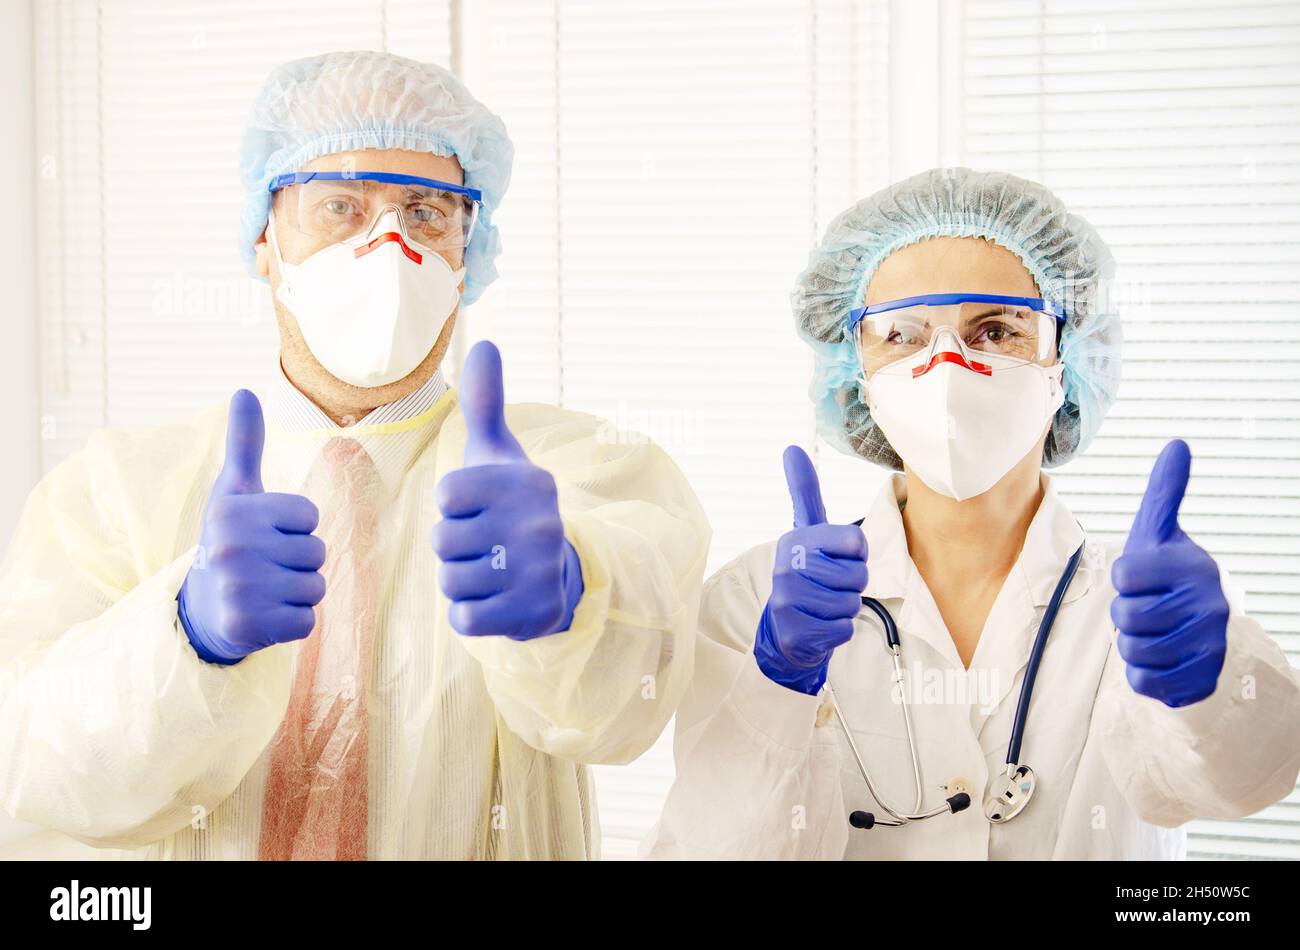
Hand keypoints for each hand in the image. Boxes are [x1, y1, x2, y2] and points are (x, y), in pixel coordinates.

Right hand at [177, 390, 325, 663]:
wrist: (201, 608)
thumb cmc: (230, 540)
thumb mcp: (235, 491)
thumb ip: (246, 444)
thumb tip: (244, 391)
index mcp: (235, 512)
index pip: (310, 517)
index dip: (297, 528)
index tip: (267, 535)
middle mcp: (234, 548)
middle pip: (317, 553)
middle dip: (299, 562)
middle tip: (266, 567)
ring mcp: (240, 589)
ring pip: (316, 587)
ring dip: (298, 593)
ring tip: (266, 590)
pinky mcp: (248, 626)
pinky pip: (308, 622)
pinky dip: (293, 623)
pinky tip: (265, 615)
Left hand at [432, 341, 582, 639]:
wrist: (556, 574)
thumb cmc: (510, 507)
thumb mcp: (498, 455)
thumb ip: (485, 404)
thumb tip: (484, 342)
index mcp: (528, 482)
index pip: (447, 495)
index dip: (452, 506)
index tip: (477, 508)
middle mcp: (539, 524)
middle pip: (443, 541)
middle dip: (452, 548)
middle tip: (481, 545)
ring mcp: (537, 571)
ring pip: (450, 581)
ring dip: (459, 581)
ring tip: (487, 571)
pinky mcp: (531, 613)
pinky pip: (465, 619)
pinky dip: (469, 614)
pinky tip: (492, 599)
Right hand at [754, 445, 867, 694]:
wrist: (786, 627)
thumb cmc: (808, 574)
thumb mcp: (808, 530)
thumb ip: (804, 491)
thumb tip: (791, 448)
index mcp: (796, 539)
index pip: (856, 541)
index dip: (856, 554)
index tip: (838, 557)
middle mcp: (787, 567)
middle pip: (857, 575)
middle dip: (852, 584)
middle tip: (831, 586)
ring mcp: (787, 600)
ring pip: (850, 603)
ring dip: (845, 609)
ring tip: (824, 606)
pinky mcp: (794, 632)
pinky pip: (842, 629)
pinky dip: (838, 631)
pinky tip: (820, 625)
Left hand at [1110, 439, 1227, 706]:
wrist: (1198, 626)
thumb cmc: (1165, 573)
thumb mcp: (1157, 531)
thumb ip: (1164, 491)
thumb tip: (1178, 444)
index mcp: (1192, 566)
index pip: (1123, 576)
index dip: (1122, 579)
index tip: (1142, 577)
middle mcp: (1208, 605)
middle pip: (1125, 616)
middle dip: (1124, 615)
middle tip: (1145, 608)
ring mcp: (1209, 644)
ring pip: (1132, 651)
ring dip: (1130, 644)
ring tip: (1151, 632)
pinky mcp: (1203, 678)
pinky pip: (1145, 683)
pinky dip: (1141, 675)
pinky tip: (1158, 659)